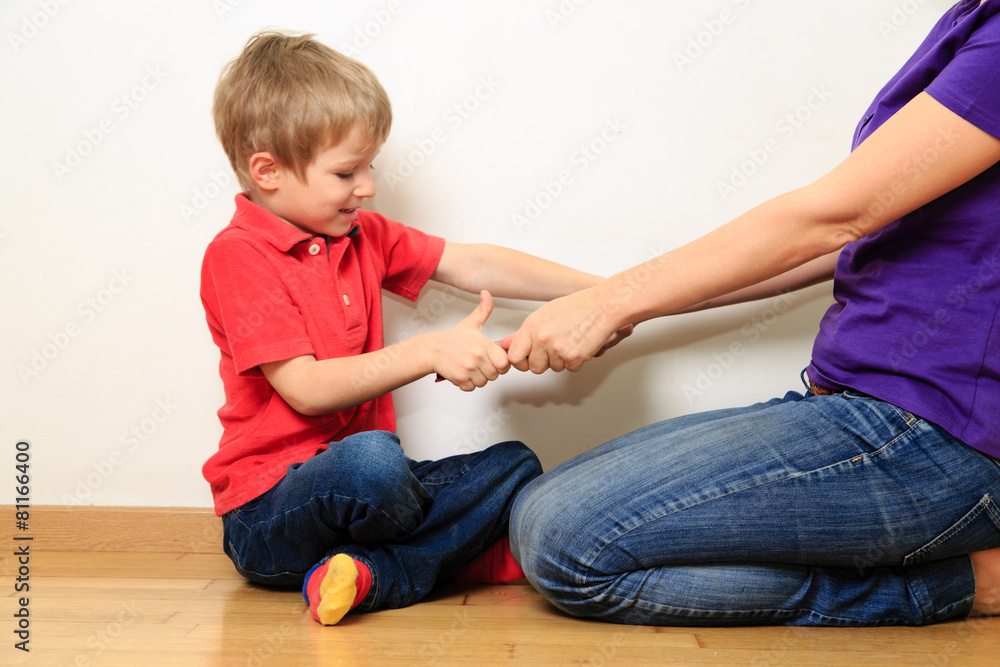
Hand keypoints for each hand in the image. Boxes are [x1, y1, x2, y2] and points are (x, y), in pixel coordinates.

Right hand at [431, 291, 509, 390]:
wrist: (431, 350)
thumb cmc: (452, 339)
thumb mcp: (470, 323)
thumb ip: (483, 309)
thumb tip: (486, 293)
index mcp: (484, 345)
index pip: (505, 362)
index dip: (501, 363)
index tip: (494, 360)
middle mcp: (478, 357)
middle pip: (495, 375)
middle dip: (488, 371)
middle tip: (479, 363)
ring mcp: (469, 369)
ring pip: (484, 382)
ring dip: (478, 378)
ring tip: (470, 367)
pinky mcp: (460, 379)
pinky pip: (472, 388)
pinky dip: (468, 384)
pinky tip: (463, 373)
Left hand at [505, 287, 622, 373]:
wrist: (602, 306)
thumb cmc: (577, 307)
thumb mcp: (544, 315)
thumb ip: (523, 333)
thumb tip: (506, 344)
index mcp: (531, 326)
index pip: (514, 356)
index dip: (520, 361)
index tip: (526, 360)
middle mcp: (542, 338)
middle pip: (534, 367)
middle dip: (544, 363)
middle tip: (554, 350)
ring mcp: (557, 349)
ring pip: (554, 368)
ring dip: (562, 360)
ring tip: (570, 342)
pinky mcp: (573, 357)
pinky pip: (570, 369)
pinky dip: (577, 361)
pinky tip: (579, 345)